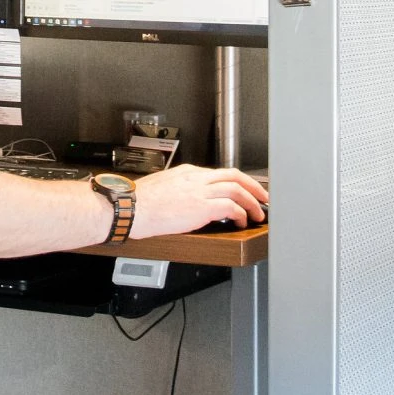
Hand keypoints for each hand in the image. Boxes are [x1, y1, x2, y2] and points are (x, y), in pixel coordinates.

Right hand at [129, 164, 268, 239]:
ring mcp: (200, 191)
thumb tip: (186, 202)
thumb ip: (178, 191)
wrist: (130, 208)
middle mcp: (196, 178)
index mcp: (187, 173)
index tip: (243, 190)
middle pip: (235, 175)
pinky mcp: (201, 207)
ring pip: (237, 189)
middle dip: (254, 186)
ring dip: (252, 202)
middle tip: (263, 197)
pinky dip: (241, 214)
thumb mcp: (162, 188)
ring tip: (258, 213)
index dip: (237, 182)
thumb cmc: (139, 203)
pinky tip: (241, 221)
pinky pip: (231, 206)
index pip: (219, 173)